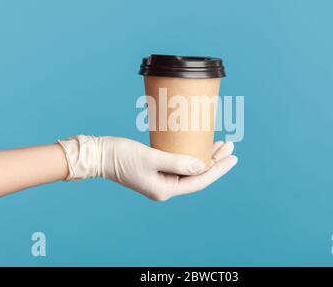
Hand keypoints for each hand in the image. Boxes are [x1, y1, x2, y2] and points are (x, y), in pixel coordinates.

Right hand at [59, 136, 237, 200]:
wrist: (99, 155)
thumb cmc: (121, 156)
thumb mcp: (151, 157)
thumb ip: (178, 162)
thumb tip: (203, 167)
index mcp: (165, 189)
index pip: (200, 180)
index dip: (219, 169)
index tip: (233, 157)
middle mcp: (165, 188)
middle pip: (198, 175)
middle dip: (215, 160)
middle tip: (230, 145)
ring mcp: (161, 179)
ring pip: (191, 169)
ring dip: (205, 156)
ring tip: (221, 144)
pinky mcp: (157, 170)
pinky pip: (181, 164)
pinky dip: (192, 155)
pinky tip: (199, 146)